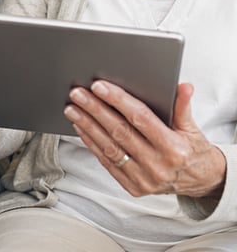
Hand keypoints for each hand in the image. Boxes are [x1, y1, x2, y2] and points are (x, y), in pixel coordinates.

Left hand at [65, 80, 225, 198]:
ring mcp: (145, 179)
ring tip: (72, 108)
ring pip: (109, 147)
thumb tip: (183, 85)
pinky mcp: (134, 188)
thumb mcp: (192, 127)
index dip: (117, 100)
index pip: (140, 118)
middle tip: (77, 94)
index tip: (98, 86)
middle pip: (119, 131)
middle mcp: (159, 165)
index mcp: (174, 148)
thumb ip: (183, 106)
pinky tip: (80, 128)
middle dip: (94, 109)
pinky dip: (91, 143)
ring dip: (87, 126)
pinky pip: (107, 162)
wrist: (200, 182)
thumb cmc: (192, 149)